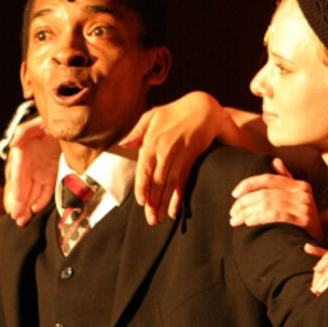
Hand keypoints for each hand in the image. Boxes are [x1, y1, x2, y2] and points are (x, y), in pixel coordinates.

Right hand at [4, 117, 60, 225]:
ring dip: (27, 207)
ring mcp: (38, 173)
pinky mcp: (49, 176)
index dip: (17, 188)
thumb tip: (13, 143)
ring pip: (32, 193)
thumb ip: (23, 131)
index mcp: (22, 155)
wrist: (61, 126)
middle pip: (22, 188)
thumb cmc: (46, 124)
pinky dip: (41, 200)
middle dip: (19, 203)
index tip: (16, 200)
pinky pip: (45, 190)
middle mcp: (28, 166)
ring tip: (23, 220)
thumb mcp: (36, 124)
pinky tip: (36, 209)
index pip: (17, 174)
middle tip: (17, 218)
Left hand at [120, 91, 253, 225]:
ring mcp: (180, 154)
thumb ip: (137, 131)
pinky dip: (179, 196)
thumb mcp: (153, 115)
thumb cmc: (175, 111)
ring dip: (164, 203)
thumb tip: (124, 144)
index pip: (144, 169)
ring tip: (159, 219)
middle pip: (157, 180)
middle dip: (153, 202)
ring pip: (170, 183)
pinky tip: (174, 210)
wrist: (203, 106)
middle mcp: (165, 149)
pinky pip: (184, 179)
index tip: (141, 203)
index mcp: (152, 140)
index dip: (142, 187)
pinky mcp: (193, 156)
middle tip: (150, 220)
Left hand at [230, 158, 323, 241]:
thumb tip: (275, 161)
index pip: (268, 179)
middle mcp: (302, 192)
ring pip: (267, 204)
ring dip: (247, 213)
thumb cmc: (302, 219)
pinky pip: (277, 215)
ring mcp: (305, 206)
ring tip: (235, 221)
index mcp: (298, 184)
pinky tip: (249, 222)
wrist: (319, 241)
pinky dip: (260, 217)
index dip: (248, 184)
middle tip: (232, 213)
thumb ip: (285, 179)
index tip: (234, 194)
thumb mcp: (296, 197)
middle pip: (265, 193)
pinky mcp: (305, 220)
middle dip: (244, 203)